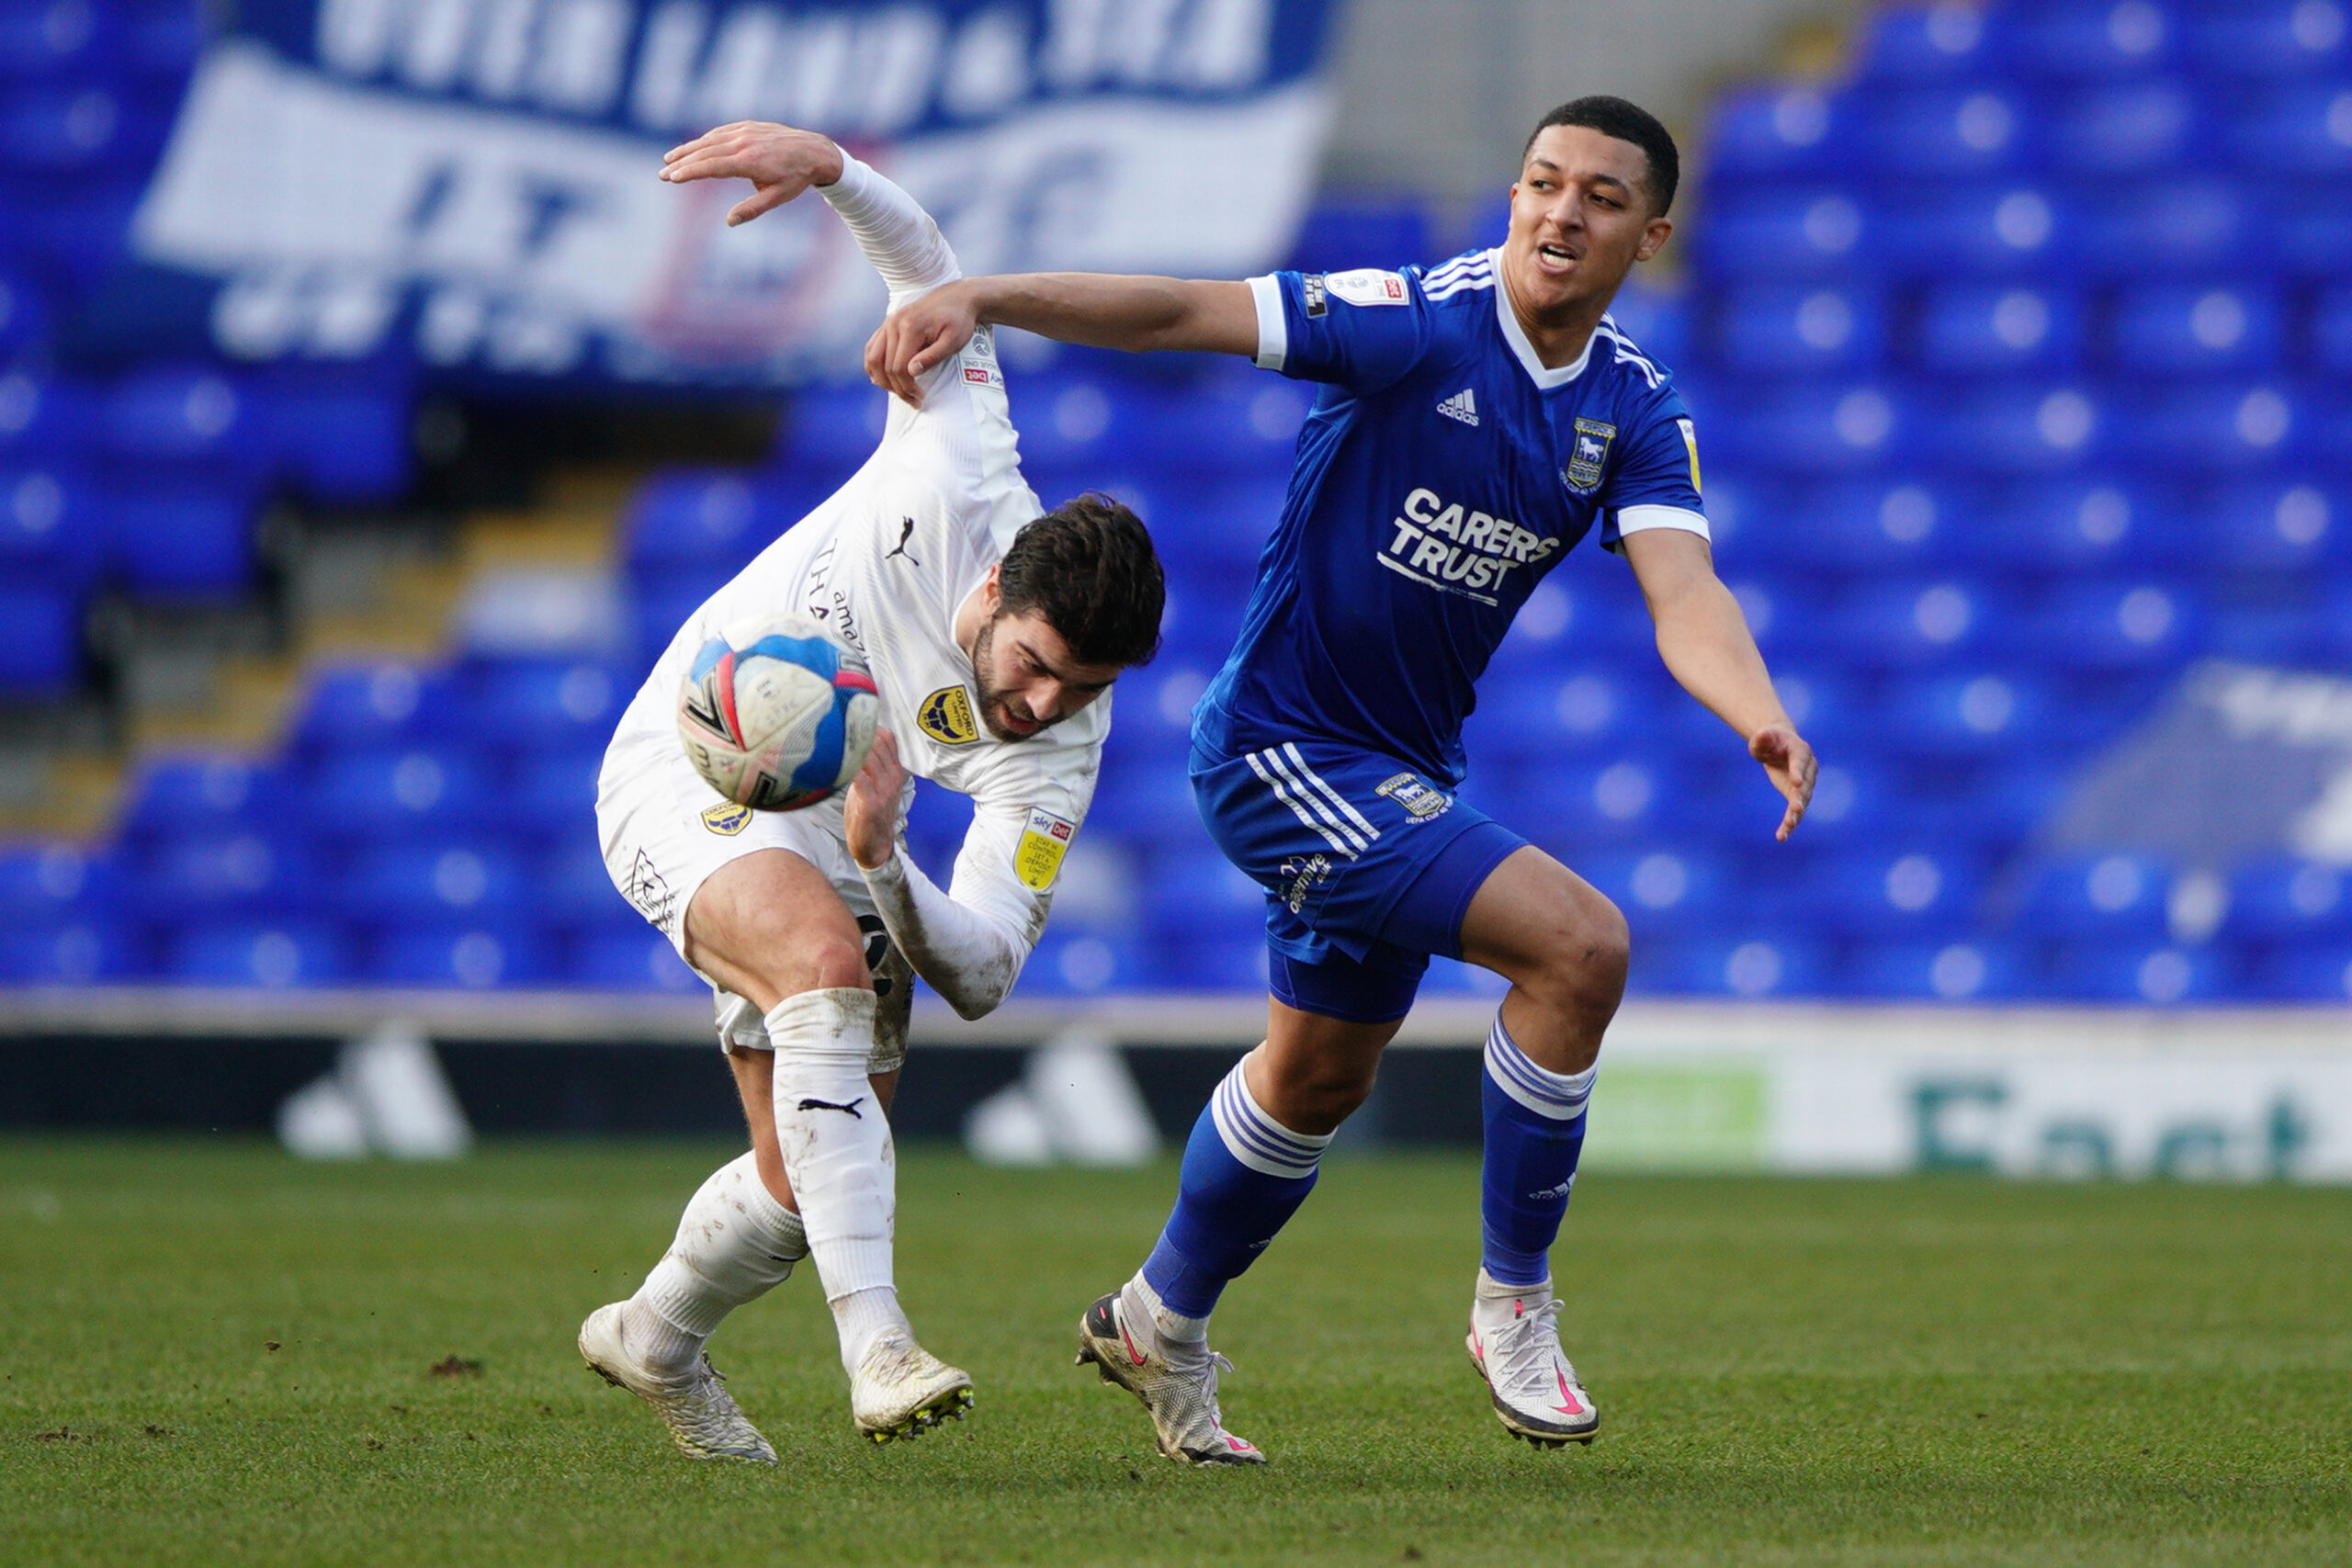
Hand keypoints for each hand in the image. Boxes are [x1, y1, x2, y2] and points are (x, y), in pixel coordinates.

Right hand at [658, 121, 844, 226]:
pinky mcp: (748, 126)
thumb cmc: (796, 179)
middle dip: (681, 163)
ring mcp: (745, 132)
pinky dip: (704, 140)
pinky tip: (694, 148)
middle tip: (662, 173)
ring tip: (669, 159)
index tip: (671, 178)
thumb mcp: (777, 198)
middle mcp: (743, 143)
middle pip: (704, 152)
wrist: (814, 150)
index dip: (689, 172)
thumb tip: (729, 221)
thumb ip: (752, 209)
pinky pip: (721, 132)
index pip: (710, 166)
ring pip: (709, 140)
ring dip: (688, 149)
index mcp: (748, 162)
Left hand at [844, 727, 907, 869]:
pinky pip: (859, 777)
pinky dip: (846, 767)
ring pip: (869, 756)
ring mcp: (884, 789)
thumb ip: (870, 764)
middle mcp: (893, 777)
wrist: (875, 846)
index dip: (869, 725)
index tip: (848, 717)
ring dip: (848, 747)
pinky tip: (833, 762)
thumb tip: (851, 741)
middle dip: (855, 733)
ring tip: (830, 740)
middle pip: (877, 743)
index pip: (887, 738)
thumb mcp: (875, 784)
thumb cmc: (870, 814)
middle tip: (834, 725)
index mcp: (895, 770)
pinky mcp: (871, 802)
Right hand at [863, 280, 982, 407]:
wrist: (957, 298)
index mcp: (910, 327)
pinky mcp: (887, 324)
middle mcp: (894, 323)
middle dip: (897, 388)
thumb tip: (911, 372)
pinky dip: (873, 366)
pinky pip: (871, 348)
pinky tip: (882, 379)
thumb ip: (933, 356)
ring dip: (882, 380)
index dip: (907, 387)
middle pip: (884, 366)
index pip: (899, 366)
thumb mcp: (954, 341)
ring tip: (899, 392)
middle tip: (914, 401)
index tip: (921, 397)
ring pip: (872, 358)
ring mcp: (888, 322)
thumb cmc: (959, 321)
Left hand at [1749, 725, 1816, 840]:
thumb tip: (1760, 735)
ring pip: (1803, 802)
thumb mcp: (1762, 738)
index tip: (1796, 783)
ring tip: (1787, 827)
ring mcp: (1806, 783)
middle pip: (1805, 785)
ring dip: (1795, 815)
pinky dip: (1790, 823)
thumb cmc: (1769, 740)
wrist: (1778, 745)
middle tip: (1795, 810)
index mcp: (1800, 750)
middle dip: (1800, 798)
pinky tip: (1781, 837)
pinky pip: (1796, 811)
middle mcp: (1808, 768)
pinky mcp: (1798, 795)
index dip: (1798, 772)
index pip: (1800, 762)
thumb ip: (1762, 738)